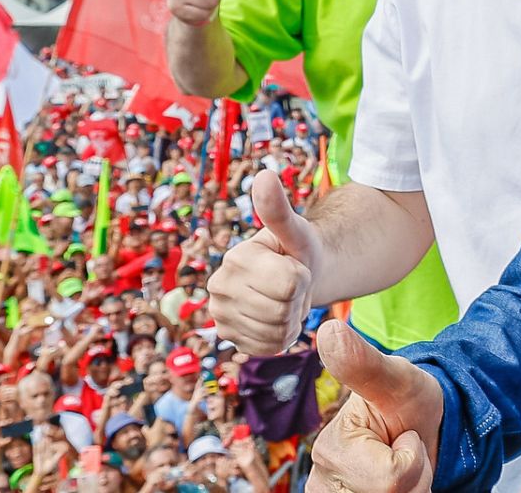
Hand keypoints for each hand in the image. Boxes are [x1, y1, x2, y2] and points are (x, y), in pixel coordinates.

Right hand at [210, 171, 319, 353]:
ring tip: (284, 300)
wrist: (293, 276)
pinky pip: (268, 346)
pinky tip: (277, 318)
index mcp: (234, 260)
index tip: (294, 266)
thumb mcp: (294, 228)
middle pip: (282, 310)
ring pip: (276, 331)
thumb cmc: (295, 249)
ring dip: (290, 318)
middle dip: (296, 299)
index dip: (302, 277)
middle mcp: (219, 288)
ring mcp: (221, 316)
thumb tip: (264, 175)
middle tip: (291, 286)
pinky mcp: (230, 338)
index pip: (289, 284)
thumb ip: (278, 208)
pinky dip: (281, 336)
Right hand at [306, 321, 442, 492]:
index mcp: (329, 450)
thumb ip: (363, 361)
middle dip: (414, 478)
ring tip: (402, 467)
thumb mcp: (396, 377)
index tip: (403, 434)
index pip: (391, 478)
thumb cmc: (406, 397)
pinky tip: (398, 484)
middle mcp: (324, 482)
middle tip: (403, 451)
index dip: (413, 457)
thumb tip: (329, 331)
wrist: (420, 424)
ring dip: (412, 489)